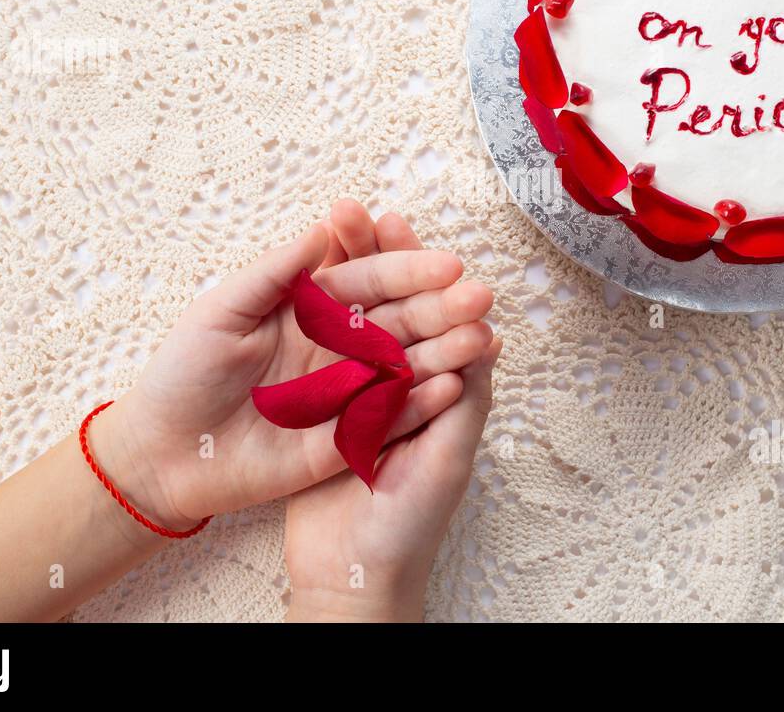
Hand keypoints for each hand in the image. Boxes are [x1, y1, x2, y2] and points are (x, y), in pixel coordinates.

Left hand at [89, 200, 495, 530]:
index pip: (369, 281)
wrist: (160, 453)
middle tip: (478, 296)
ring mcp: (344, 393)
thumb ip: (274, 273)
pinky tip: (453, 387)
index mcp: (311, 309)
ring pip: (404, 368)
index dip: (406, 271)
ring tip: (479, 338)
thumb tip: (324, 229)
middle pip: (399, 322)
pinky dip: (420, 405)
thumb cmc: (182, 373)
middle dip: (440, 307)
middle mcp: (336, 346)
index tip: (445, 264)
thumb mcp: (222, 311)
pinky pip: (389, 420)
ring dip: (443, 352)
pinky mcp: (343, 440)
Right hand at [283, 216, 500, 621]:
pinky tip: (296, 275)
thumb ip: (465, 397)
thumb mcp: (448, 455)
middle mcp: (398, 379)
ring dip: (341, 270)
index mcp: (436, 384)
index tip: (397, 225)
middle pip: (387, 302)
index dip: (416, 267)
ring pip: (350, 315)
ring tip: (326, 225)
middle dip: (374, 255)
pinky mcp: (318, 408)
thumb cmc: (412, 520)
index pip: (430, 309)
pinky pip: (315, 348)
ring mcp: (356, 390)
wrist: (352, 572)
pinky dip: (308, 308)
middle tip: (354, 211)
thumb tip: (487, 334)